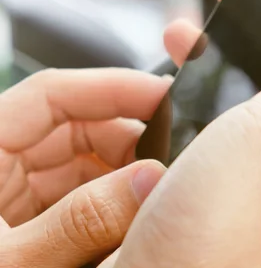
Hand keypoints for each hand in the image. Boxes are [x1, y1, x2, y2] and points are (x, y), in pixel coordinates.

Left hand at [0, 0, 238, 266]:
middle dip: (128, 140)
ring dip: (123, 175)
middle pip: (75, 127)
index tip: (164, 95)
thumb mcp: (14, 261)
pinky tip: (131, 218)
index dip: (114, 87)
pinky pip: (75, 199)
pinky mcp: (21, 223)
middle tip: (167, 161)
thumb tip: (148, 180)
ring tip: (154, 194)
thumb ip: (80, 221)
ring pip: (81, 164)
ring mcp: (8, 195)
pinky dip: (107, 205)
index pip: (51, 94)